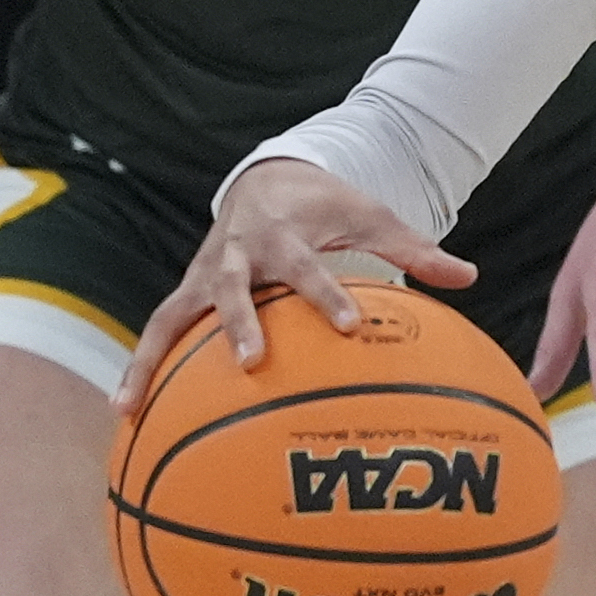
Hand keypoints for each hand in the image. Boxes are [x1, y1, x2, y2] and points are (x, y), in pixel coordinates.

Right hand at [114, 159, 476, 414]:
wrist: (265, 181)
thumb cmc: (324, 208)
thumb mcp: (371, 217)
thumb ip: (414, 250)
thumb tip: (469, 277)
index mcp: (284, 236)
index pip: (307, 267)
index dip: (324, 295)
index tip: (348, 325)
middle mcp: (236, 255)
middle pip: (232, 289)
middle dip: (241, 324)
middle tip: (253, 363)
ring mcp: (204, 276)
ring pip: (171, 316)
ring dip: (152, 358)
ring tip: (133, 406)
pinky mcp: (185, 295)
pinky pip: (157, 333)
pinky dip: (138, 367)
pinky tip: (125, 414)